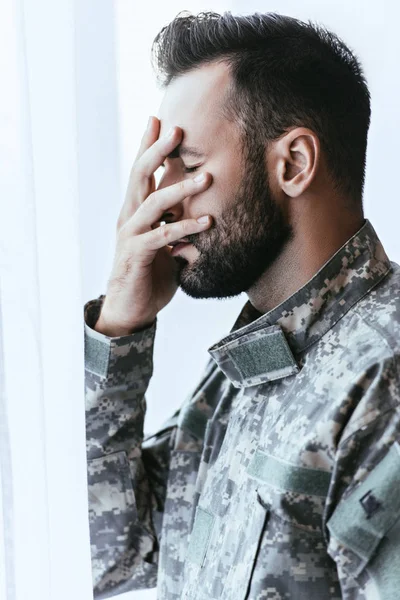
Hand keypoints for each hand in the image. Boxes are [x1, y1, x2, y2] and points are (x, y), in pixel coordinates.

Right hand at [94, 116, 212, 335]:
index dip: (149, 146)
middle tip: (177, 129)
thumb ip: (179, 226)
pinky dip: (185, 228)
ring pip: (153, 202)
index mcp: (136, 210)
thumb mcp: (167, 245)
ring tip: (207, 177)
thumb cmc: (150, 275)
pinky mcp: (135, 255)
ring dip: (180, 189)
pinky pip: (161, 236)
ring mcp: (130, 234)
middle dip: (158, 150)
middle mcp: (130, 217)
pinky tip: (206, 222)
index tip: (159, 119)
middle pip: (140, 175)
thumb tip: (205, 213)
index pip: (142, 172)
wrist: (131, 309)